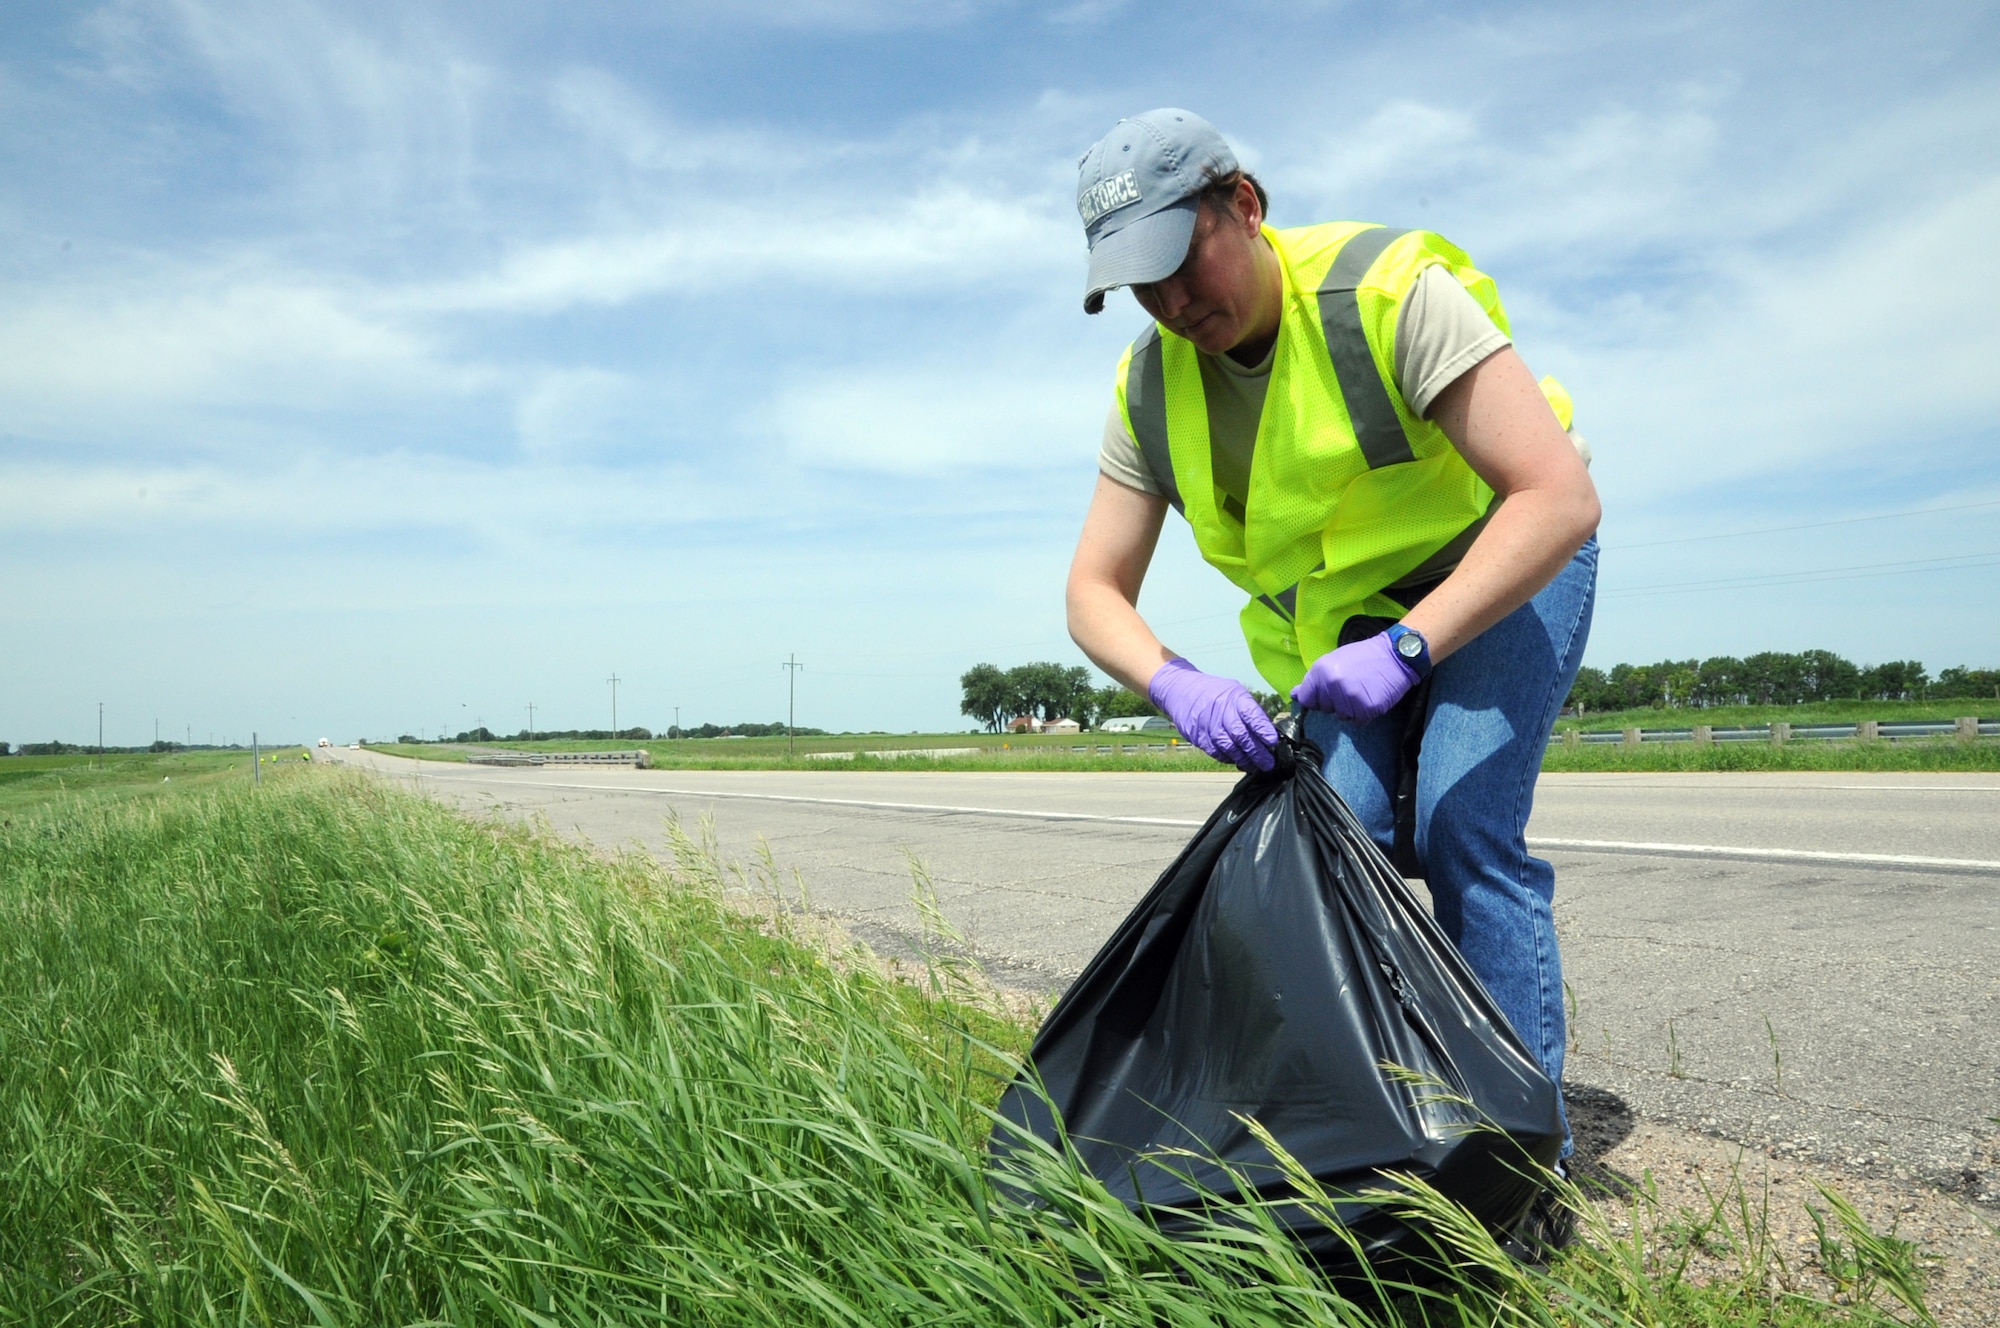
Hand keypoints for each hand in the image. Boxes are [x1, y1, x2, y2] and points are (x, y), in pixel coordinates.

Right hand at [1147, 657, 1280, 771]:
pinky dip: (1229, 759)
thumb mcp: (1235, 692)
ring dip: (1245, 760)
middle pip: (1242, 736)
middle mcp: (1221, 712)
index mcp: (1235, 697)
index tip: (1272, 741)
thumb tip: (1268, 732)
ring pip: (1229, 748)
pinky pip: (1216, 752)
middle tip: (1269, 763)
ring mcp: (1208, 726)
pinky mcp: (1198, 737)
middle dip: (1257, 752)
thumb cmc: (1214, 692)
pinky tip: (1238, 761)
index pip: (1251, 714)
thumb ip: (1250, 711)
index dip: (1262, 729)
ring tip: (1256, 767)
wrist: (1181, 690)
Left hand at [1291, 632, 1418, 722]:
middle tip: (1351, 686)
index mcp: (1321, 671)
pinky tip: (1371, 698)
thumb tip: (1295, 696)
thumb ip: (1314, 680)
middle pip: (1324, 709)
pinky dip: (1364, 713)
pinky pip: (1358, 721)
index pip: (1306, 699)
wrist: (1395, 654)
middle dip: (1335, 702)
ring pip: (1342, 716)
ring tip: (1363, 691)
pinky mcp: (1366, 709)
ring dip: (1350, 709)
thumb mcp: (1334, 660)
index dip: (1316, 698)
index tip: (1327, 693)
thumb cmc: (1363, 657)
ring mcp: (1349, 698)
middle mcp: (1332, 685)